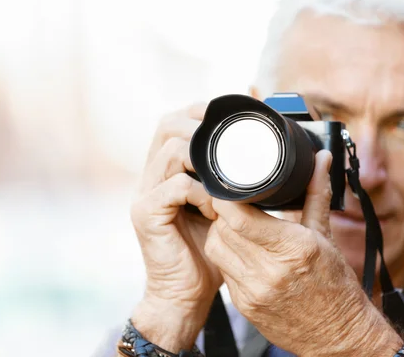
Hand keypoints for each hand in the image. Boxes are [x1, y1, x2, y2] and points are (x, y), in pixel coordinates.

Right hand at [129, 103, 222, 350]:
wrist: (186, 294)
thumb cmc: (209, 251)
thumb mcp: (222, 207)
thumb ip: (229, 181)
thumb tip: (259, 155)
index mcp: (166, 170)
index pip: (175, 122)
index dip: (199, 110)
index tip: (231, 114)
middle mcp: (150, 176)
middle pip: (166, 125)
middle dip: (201, 124)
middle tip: (231, 138)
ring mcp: (144, 193)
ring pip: (172, 151)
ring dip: (206, 160)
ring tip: (227, 182)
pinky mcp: (145, 214)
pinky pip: (175, 186)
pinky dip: (202, 191)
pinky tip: (216, 208)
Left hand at [204, 150, 403, 355]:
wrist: (337, 334)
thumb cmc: (335, 284)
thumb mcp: (325, 235)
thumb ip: (317, 193)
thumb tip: (321, 158)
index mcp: (293, 248)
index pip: (239, 217)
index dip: (227, 199)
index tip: (229, 188)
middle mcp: (270, 271)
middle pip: (223, 229)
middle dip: (225, 213)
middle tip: (236, 206)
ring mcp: (253, 291)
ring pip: (216, 248)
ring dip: (221, 233)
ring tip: (237, 227)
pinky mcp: (244, 305)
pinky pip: (223, 271)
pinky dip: (227, 256)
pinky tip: (242, 252)